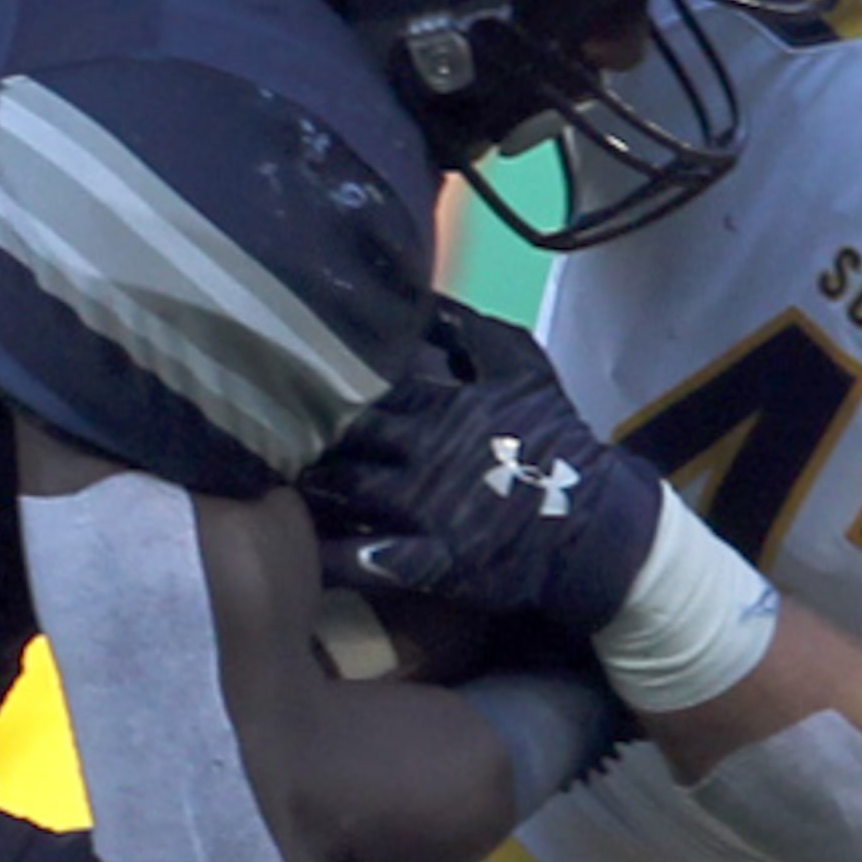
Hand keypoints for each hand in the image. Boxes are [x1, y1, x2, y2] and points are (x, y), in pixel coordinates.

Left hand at [300, 299, 662, 636]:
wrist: (595, 521)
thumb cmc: (555, 438)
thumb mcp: (523, 367)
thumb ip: (470, 331)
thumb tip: (422, 300)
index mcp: (443, 404)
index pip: (367, 383)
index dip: (325, 378)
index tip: (289, 374)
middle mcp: (424, 453)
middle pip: (345, 435)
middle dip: (306, 429)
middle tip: (266, 425)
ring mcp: (423, 511)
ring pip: (344, 491)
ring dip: (308, 482)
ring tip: (273, 477)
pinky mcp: (428, 561)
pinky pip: (362, 561)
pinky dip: (326, 554)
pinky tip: (293, 546)